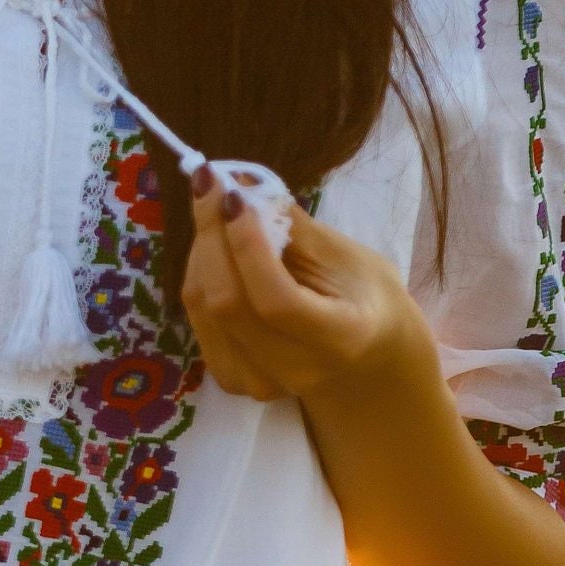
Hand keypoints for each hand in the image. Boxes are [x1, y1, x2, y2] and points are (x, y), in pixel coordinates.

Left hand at [181, 167, 428, 405]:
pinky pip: (198, 316)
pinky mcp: (231, 379)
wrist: (365, 361)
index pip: (275, 300)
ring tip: (216, 209)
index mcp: (339, 341)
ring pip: (204, 306)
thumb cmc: (366, 298)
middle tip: (211, 184)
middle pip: (227, 303)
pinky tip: (215, 247)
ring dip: (202, 249)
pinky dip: (200, 273)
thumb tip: (242, 183)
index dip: (246, 245)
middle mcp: (293, 371)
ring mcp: (256, 382)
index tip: (234, 195)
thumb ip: (294, 226)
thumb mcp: (347, 256)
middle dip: (211, 235)